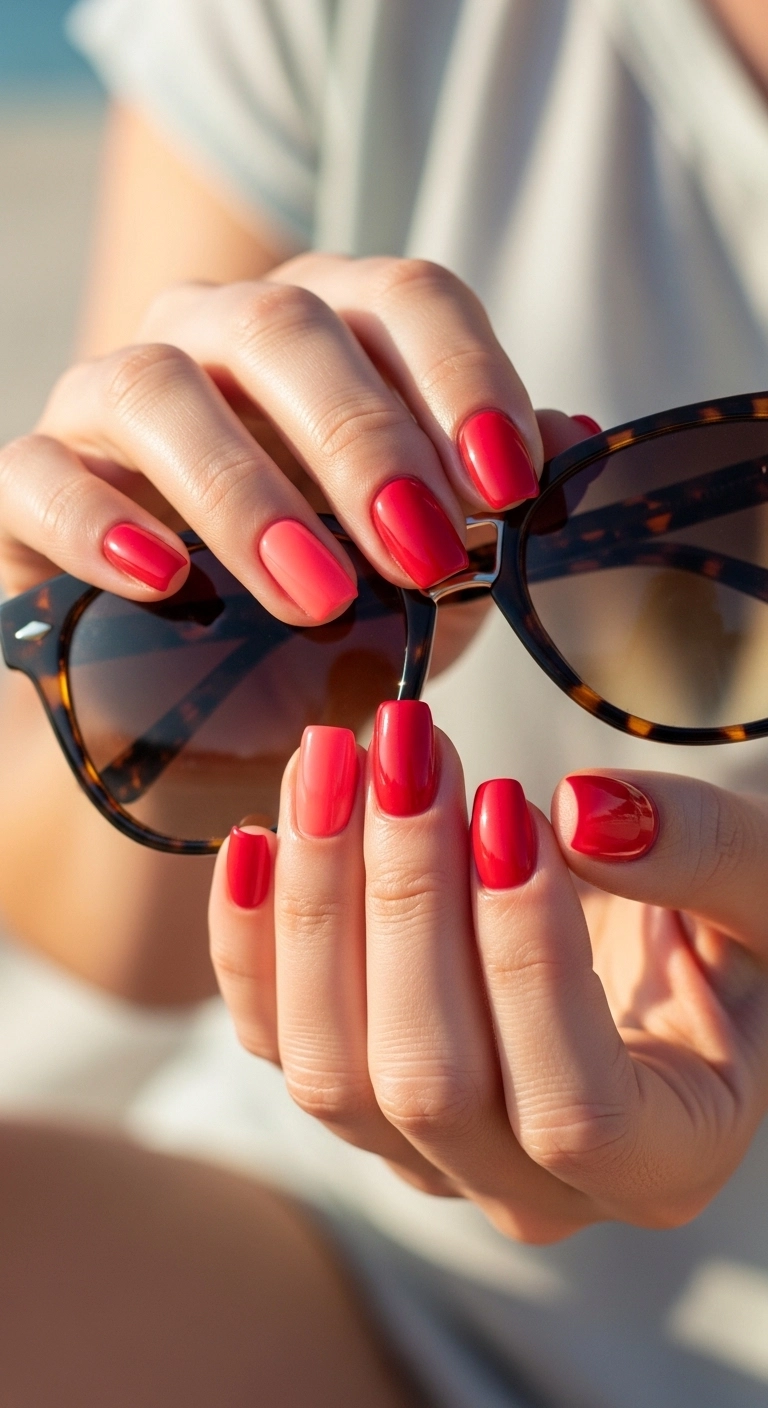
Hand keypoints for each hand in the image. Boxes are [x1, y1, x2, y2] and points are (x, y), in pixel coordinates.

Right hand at [0, 254, 583, 616]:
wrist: (181, 668)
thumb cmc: (315, 591)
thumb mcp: (415, 551)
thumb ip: (480, 497)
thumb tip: (574, 442)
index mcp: (326, 328)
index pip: (405, 298)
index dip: (466, 380)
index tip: (512, 486)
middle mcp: (214, 334)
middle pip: (288, 330)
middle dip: (364, 440)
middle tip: (423, 552)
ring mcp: (110, 398)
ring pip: (159, 389)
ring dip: (248, 492)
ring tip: (317, 594)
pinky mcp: (31, 478)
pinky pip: (39, 474)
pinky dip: (99, 523)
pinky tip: (162, 581)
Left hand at [209, 705, 767, 1242]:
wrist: (675, 948)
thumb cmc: (735, 924)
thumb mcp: (765, 885)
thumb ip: (702, 855)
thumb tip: (581, 816)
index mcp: (663, 1161)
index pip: (574, 1107)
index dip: (524, 961)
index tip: (506, 805)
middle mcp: (533, 1188)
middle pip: (428, 1081)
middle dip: (405, 896)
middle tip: (402, 746)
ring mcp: (429, 1153)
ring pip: (331, 1071)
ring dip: (320, 899)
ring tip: (333, 760)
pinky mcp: (355, 1096)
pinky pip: (274, 1041)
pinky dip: (250, 941)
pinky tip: (256, 836)